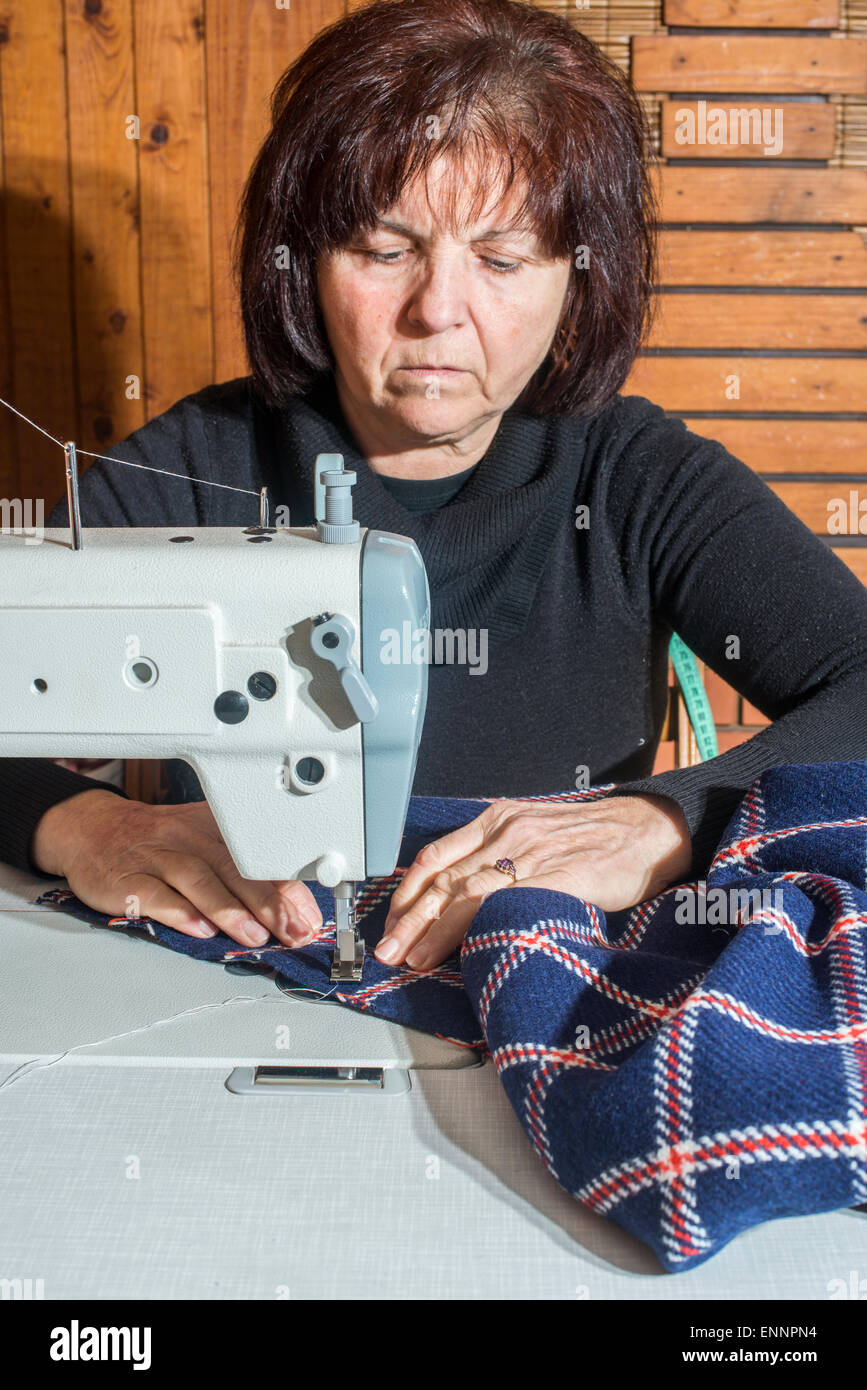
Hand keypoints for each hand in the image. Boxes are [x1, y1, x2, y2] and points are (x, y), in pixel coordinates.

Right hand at [30, 789, 322, 947]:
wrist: (93, 830)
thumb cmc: (159, 843)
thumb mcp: (204, 843)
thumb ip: (246, 874)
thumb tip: (293, 909)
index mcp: (215, 827)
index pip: (259, 856)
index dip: (288, 888)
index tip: (309, 918)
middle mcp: (189, 838)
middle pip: (235, 868)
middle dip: (270, 903)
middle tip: (294, 932)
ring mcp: (157, 857)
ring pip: (199, 880)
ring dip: (230, 910)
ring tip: (255, 936)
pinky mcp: (128, 879)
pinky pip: (156, 894)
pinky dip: (180, 912)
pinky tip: (200, 930)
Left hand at [375, 794, 691, 970]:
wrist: (650, 829)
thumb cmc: (596, 838)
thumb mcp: (536, 832)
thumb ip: (501, 856)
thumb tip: (460, 896)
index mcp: (498, 820)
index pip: (435, 857)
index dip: (407, 894)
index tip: (392, 924)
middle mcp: (507, 832)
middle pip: (442, 878)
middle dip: (408, 919)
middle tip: (387, 951)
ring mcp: (531, 853)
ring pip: (466, 892)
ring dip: (432, 930)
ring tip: (412, 958)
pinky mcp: (557, 876)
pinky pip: (507, 900)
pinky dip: (477, 925)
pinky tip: (462, 947)